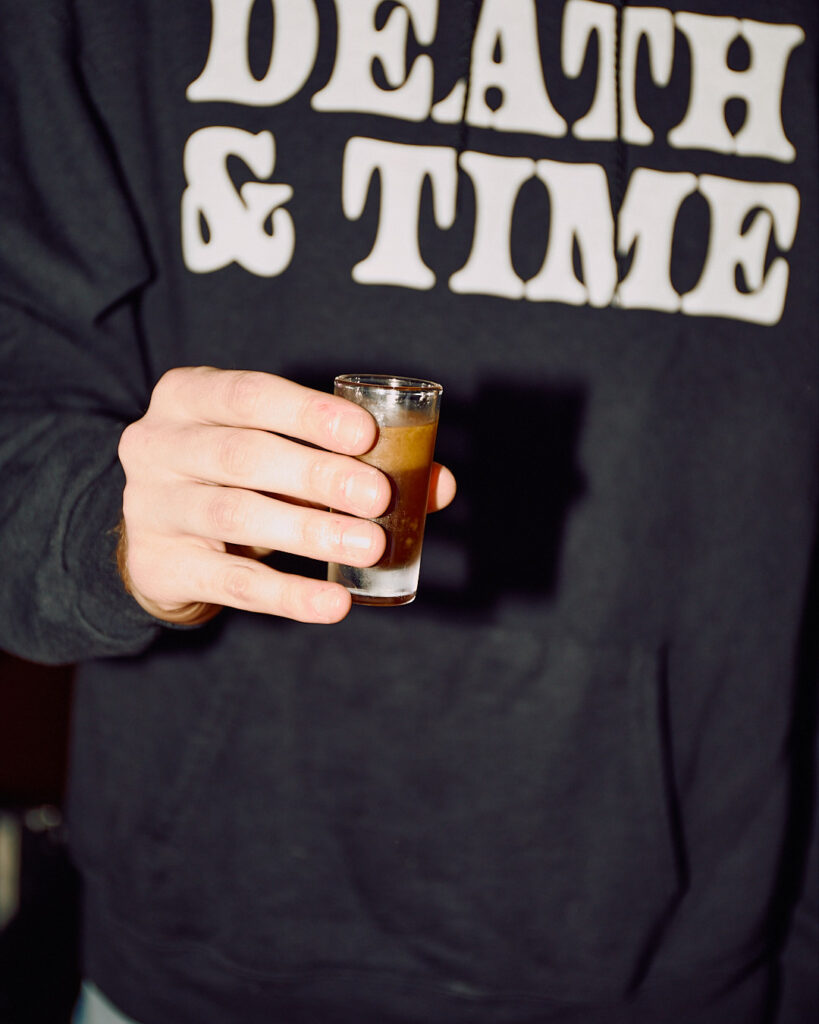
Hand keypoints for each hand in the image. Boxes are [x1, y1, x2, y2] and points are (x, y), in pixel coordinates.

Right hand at [116, 367, 455, 624]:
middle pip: (243, 455)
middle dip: (317, 474)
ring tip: (370, 546)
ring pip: (238, 516)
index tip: (366, 434)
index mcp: (189, 395)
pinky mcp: (161, 565)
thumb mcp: (274, 449)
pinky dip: (288, 595)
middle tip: (379, 496)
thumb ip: (349, 458)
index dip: (308, 413)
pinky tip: (334, 602)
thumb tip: (438, 484)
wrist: (156, 533)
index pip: (248, 394)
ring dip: (310, 531)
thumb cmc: (233, 475)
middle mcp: (159, 444)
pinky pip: (232, 582)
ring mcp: (153, 506)